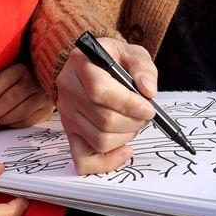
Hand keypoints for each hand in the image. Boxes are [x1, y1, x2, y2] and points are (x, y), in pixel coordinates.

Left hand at [0, 63, 53, 127]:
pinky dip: (14, 124)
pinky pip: (29, 120)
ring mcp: (44, 95)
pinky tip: (6, 123)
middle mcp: (35, 80)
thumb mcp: (4, 71)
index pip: (3, 80)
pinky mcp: (47, 108)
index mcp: (21, 67)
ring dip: (3, 119)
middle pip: (12, 98)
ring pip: (21, 111)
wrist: (42, 77)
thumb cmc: (15, 77)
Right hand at [55, 37, 155, 174]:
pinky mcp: (70, 132)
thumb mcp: (131, 52)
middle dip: (132, 122)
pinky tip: (124, 150)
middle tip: (145, 115)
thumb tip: (148, 90)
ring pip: (98, 139)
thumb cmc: (113, 59)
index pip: (100, 91)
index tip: (149, 109)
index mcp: (80, 62)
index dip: (128, 104)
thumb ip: (143, 67)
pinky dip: (107, 162)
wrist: (93, 65)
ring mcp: (66, 112)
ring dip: (125, 137)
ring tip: (134, 123)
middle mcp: (68, 88)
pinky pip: (83, 160)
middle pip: (102, 119)